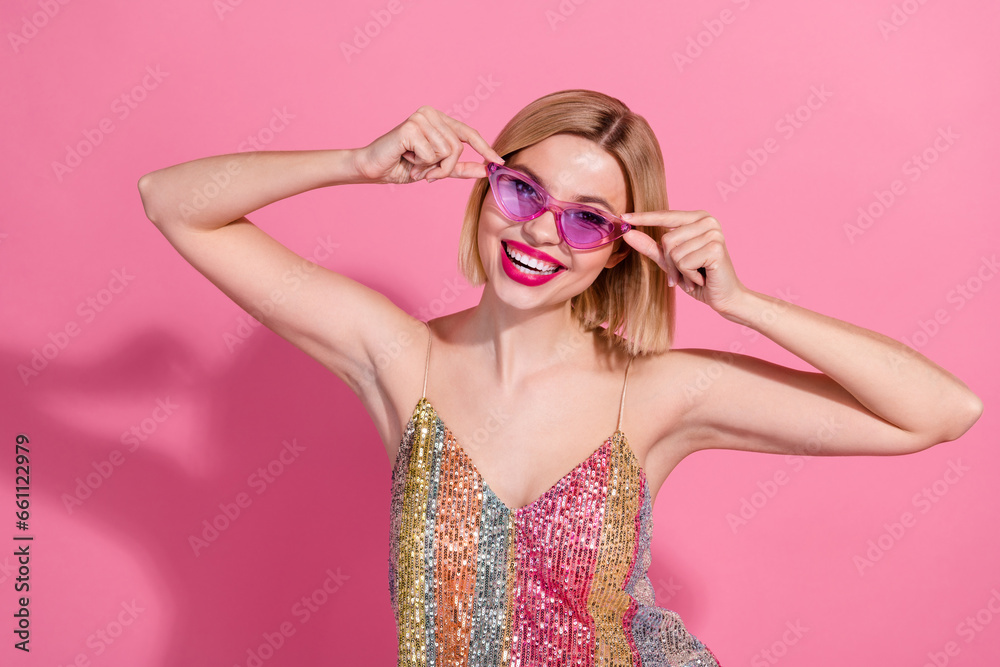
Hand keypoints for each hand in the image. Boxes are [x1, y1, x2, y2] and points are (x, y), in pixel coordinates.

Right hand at [352, 106, 504, 184]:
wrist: (374, 169)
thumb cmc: (402, 166)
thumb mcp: (437, 169)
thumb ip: (460, 168)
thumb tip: (486, 169)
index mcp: (439, 120)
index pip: (469, 133)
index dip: (485, 148)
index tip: (500, 162)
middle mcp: (431, 113)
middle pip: (459, 147)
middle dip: (445, 167)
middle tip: (427, 173)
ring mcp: (421, 117)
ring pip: (447, 151)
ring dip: (431, 167)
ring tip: (415, 164)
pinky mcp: (412, 126)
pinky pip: (432, 154)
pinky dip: (421, 164)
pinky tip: (406, 159)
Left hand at [620, 210, 748, 315]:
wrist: (725, 297)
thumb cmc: (698, 278)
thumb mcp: (671, 261)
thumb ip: (652, 247)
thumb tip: (628, 233)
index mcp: (698, 218)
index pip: (666, 215)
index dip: (644, 217)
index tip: (624, 216)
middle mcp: (708, 221)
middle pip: (667, 239)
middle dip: (670, 262)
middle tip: (685, 274)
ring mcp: (713, 233)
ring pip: (674, 252)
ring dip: (680, 271)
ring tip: (694, 276)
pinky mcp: (715, 248)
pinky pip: (683, 262)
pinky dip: (688, 276)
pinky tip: (702, 278)